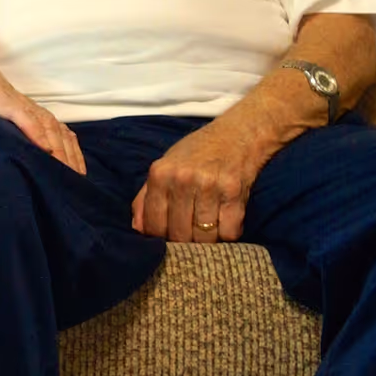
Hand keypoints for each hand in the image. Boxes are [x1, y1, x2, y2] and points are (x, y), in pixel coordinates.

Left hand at [0, 73, 85, 174]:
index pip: (20, 112)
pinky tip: (78, 170)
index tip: (44, 149)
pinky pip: (65, 133)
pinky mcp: (44, 118)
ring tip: (73, 177)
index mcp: (0, 99)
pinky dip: (73, 150)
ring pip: (59, 129)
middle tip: (62, 173)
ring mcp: (37, 110)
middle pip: (45, 124)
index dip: (33, 129)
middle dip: (56, 148)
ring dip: (68, 152)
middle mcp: (24, 103)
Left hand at [132, 104, 289, 241]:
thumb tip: (137, 228)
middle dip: (183, 242)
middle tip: (189, 236)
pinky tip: (224, 224)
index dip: (159, 238)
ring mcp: (210, 187)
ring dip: (206, 241)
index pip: (153, 224)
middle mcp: (183, 180)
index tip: (167, 238)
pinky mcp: (235, 193)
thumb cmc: (197, 152)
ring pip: (203, 237)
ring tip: (207, 231)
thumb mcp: (165, 165)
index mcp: (160, 174)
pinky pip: (228, 233)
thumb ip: (146, 196)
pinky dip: (227, 235)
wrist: (238, 134)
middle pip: (179, 234)